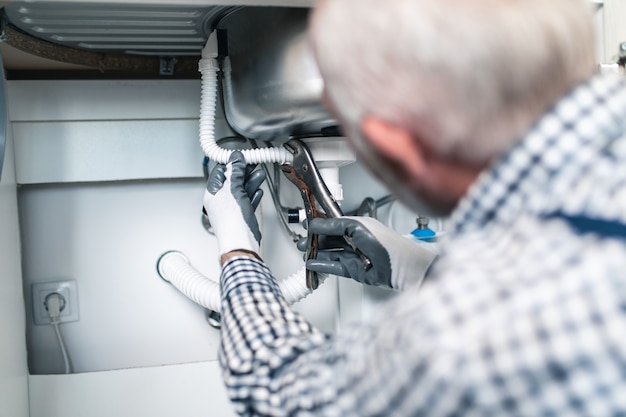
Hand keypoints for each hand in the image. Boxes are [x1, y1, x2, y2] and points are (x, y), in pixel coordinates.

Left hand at [203, 151, 265, 261]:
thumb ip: (235, 173)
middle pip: (232, 181)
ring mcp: (231, 209)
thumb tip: (235, 159)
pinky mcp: (242, 216)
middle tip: (253, 164)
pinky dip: (253, 195)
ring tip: (259, 174)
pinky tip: (258, 191)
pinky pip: (247, 202)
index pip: (220, 173)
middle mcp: (220, 201)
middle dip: (243, 172)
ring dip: (250, 182)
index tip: (241, 157)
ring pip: (241, 191)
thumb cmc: (232, 222)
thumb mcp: (234, 190)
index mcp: (212, 194)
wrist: (241, 243)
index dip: (230, 163)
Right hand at [306, 216, 436, 288]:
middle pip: (330, 239)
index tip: (307, 225)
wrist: (401, 267)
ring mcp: (355, 256)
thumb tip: (316, 224)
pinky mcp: (354, 271)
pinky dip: (323, 265)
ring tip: (304, 253)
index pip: (334, 223)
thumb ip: (334, 226)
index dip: (320, 225)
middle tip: (302, 242)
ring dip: (317, 253)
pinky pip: (335, 266)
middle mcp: (356, 240)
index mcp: (358, 225)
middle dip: (315, 240)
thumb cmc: (386, 244)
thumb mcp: (357, 227)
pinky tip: (313, 263)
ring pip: (331, 253)